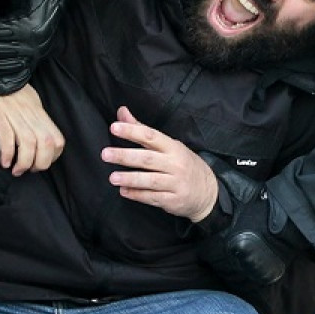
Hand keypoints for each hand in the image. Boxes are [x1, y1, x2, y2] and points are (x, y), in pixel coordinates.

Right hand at [0, 70, 64, 174]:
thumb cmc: (5, 88)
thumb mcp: (28, 101)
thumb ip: (34, 117)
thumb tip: (38, 136)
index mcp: (38, 111)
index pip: (57, 139)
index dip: (53, 156)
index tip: (41, 161)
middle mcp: (30, 114)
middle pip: (46, 144)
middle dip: (40, 163)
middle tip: (29, 170)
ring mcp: (14, 115)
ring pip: (29, 144)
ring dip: (24, 163)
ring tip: (16, 170)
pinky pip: (7, 138)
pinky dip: (7, 153)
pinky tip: (4, 162)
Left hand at [102, 106, 219, 221]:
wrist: (208, 192)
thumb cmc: (184, 164)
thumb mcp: (169, 145)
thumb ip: (143, 131)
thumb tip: (122, 112)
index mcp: (173, 147)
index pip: (151, 136)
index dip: (132, 131)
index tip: (114, 128)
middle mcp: (175, 164)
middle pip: (148, 158)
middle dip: (125, 156)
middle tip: (106, 154)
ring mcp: (176, 183)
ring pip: (150, 180)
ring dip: (130, 178)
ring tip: (112, 177)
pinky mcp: (173, 200)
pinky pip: (153, 197)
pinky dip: (137, 195)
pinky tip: (124, 191)